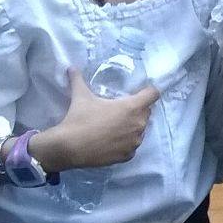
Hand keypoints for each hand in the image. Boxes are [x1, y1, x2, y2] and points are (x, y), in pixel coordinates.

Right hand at [35, 69, 160, 172]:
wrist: (69, 147)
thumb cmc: (79, 119)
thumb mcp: (80, 96)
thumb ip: (78, 79)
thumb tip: (71, 67)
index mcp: (133, 107)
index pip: (153, 94)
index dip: (147, 92)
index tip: (139, 92)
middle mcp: (139, 124)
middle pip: (146, 112)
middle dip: (137, 110)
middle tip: (120, 110)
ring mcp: (135, 141)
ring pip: (140, 130)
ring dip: (132, 127)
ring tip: (114, 126)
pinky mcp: (128, 155)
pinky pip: (132, 146)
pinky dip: (125, 143)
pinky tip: (112, 141)